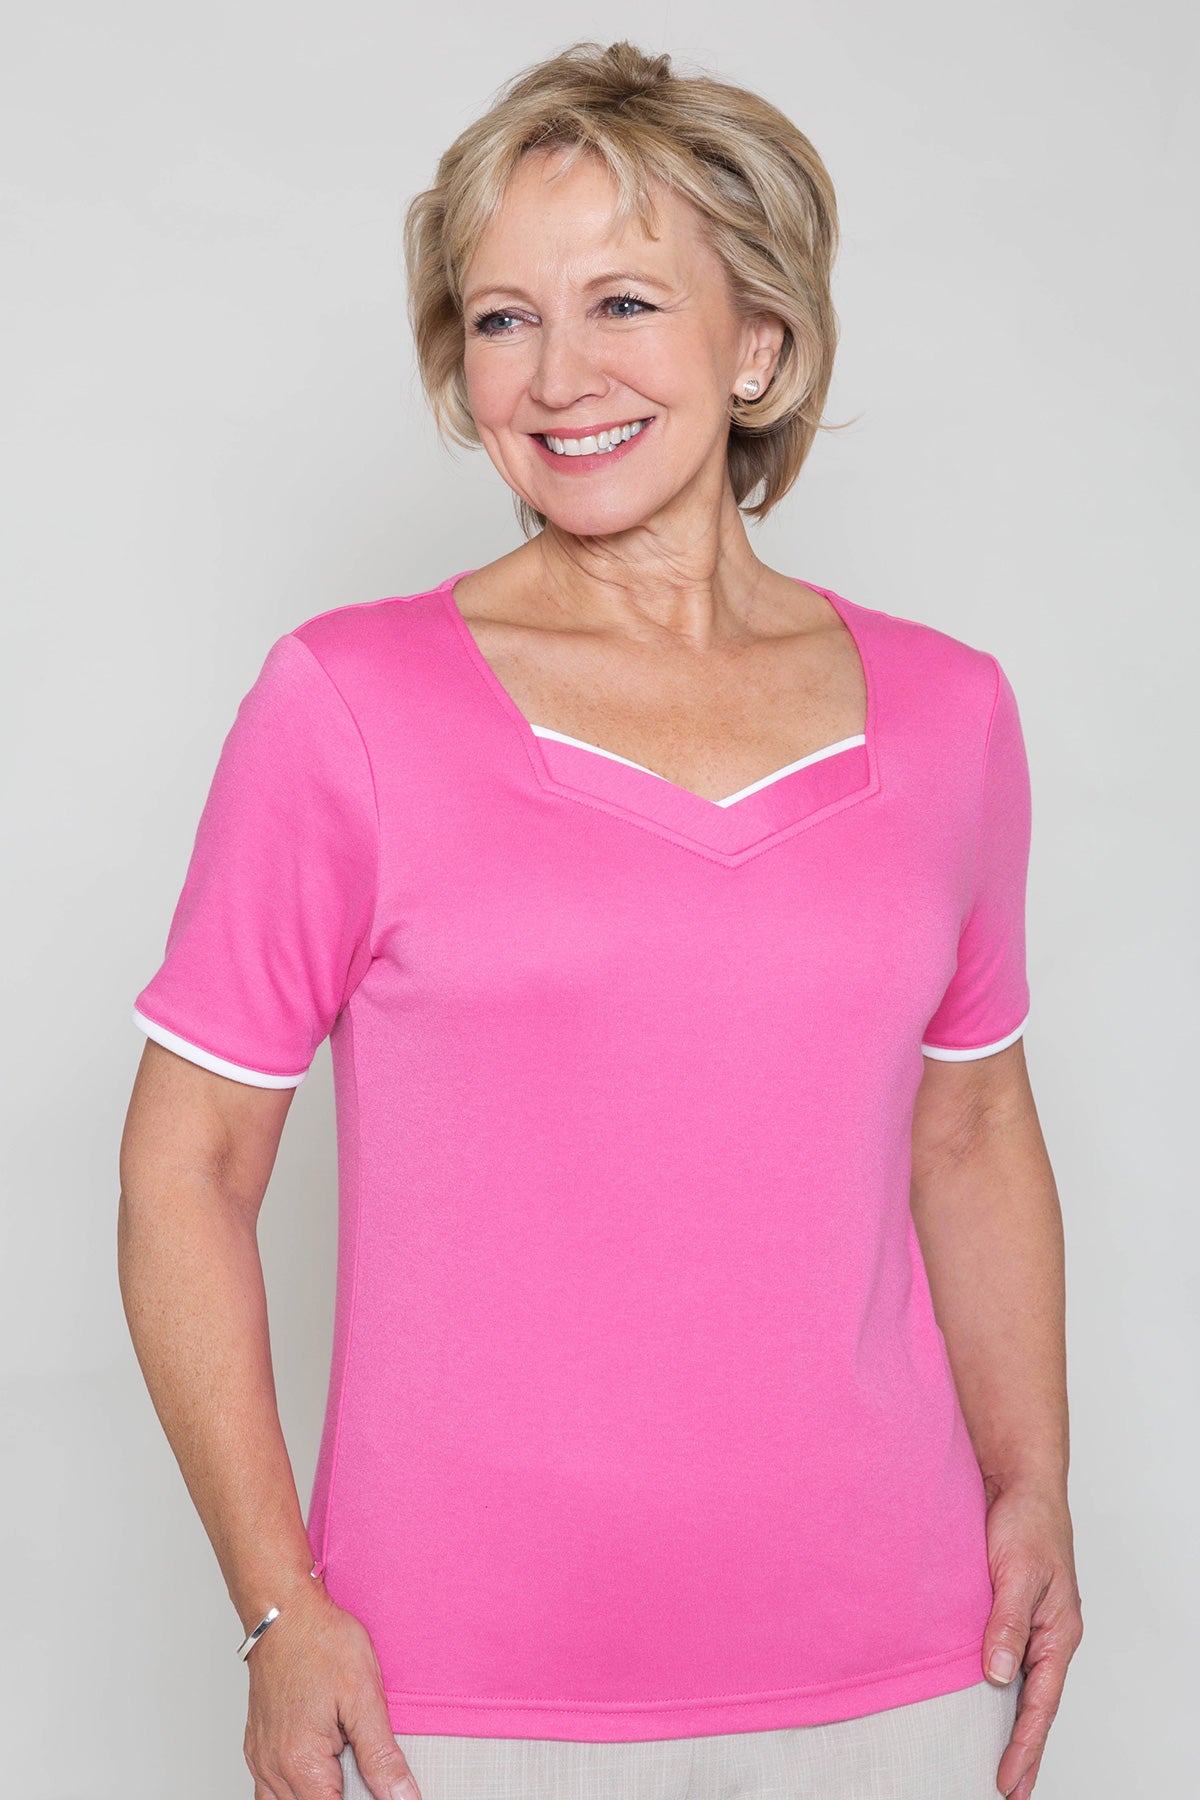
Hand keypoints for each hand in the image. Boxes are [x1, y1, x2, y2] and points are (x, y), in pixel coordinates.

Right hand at [242, 1582, 422, 1799]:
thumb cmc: (321, 1642)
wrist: (284, 1610)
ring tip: (344, 1777)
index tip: (379, 1792)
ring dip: (315, 1796)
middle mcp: (273, 1767)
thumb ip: (381, 1756)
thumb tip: (404, 1797)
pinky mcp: (257, 1745)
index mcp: (301, 1763)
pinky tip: (316, 1774)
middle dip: (341, 1798)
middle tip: (365, 1776)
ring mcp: (260, 1757)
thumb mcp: (364, 1697)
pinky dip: (293, 1790)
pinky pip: (268, 1789)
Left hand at [982, 1477, 1083, 1797]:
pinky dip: (993, 1681)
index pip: (1042, 1703)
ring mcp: (1027, 1621)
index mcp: (1059, 1632)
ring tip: (995, 1757)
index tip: (1009, 1782)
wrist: (1015, 1479)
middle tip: (1008, 1789)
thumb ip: (1007, 1623)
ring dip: (1008, 1718)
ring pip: (1018, 1681)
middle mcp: (1046, 1633)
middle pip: (1035, 1702)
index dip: (1024, 1745)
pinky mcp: (1005, 1607)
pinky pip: (1002, 1653)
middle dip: (1023, 1748)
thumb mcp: (1018, 1573)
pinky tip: (978, 1696)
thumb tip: (998, 1675)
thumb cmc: (1027, 1520)